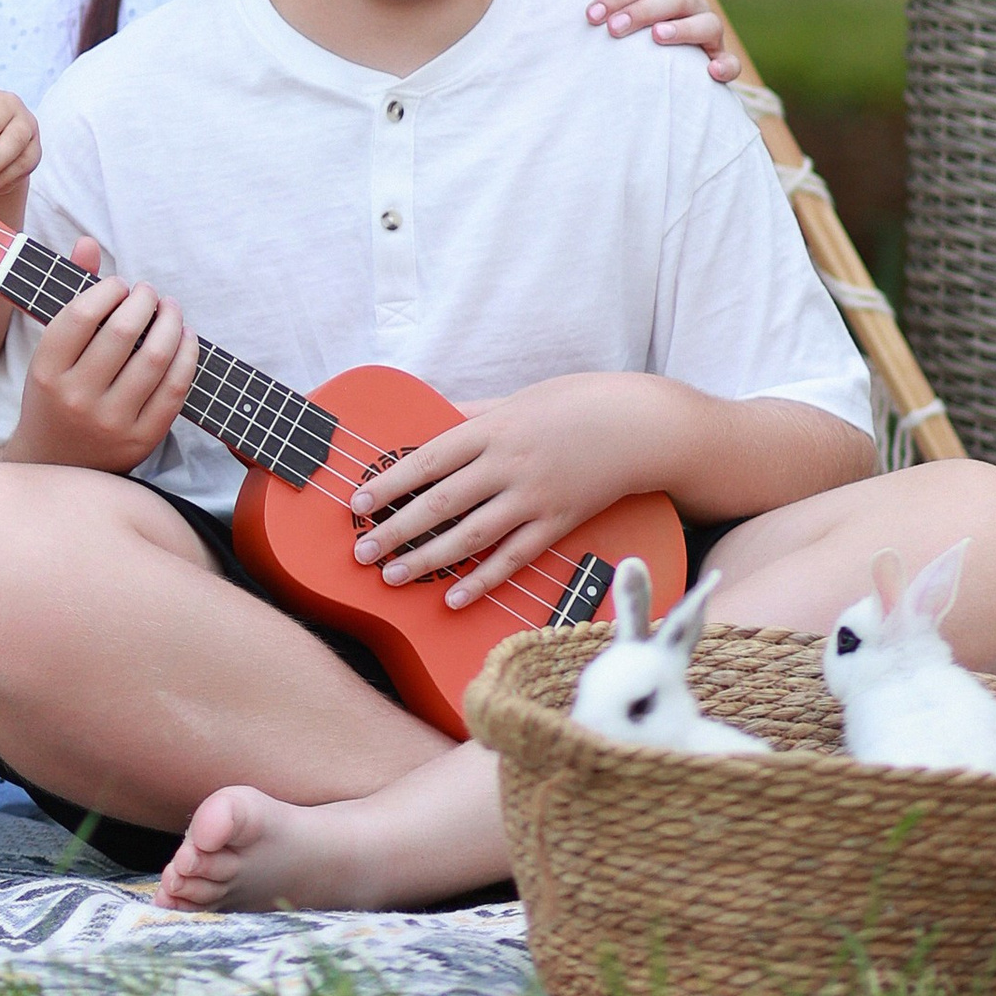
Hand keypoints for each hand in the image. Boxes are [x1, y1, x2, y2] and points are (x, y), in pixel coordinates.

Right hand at [4, 245, 200, 474]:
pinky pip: (174, 390)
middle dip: (144, 301)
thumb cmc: (55, 394)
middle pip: (123, 333)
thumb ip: (71, 293)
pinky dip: (187, 357)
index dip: (107, 290)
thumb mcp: (51, 349)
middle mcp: (75, 397)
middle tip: (149, 293)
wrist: (56, 464)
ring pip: (154, 359)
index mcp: (47, 370)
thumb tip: (89, 242)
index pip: (82, 315)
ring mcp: (110, 422)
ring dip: (171, 323)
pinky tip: (187, 338)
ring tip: (170, 309)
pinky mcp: (140, 440)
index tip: (120, 285)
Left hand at [347, 375, 665, 611]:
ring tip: (392, 576)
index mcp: (492, 429)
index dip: (389, 484)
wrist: (638, 424)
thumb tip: (434, 417)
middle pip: (440, 502)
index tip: (357, 503)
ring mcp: (533, 497)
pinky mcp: (557, 523)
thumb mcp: (519, 398)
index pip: (427, 460)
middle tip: (361, 551)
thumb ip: (475, 414)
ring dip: (427, 559)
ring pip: (470, 535)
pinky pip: (513, 557)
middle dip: (396, 529)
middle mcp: (508, 464)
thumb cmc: (577, 403)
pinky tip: (453, 597)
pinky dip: (482, 579)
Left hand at [586, 0, 738, 87]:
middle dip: (643, 11)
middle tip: (614, 28)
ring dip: (684, 30)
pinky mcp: (719, 58)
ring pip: (708, 23)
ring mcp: (710, 29)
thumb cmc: (632, 18)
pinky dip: (725, 65)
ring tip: (657, 36)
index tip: (592, 15)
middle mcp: (694, 1)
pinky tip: (710, 71)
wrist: (652, 53)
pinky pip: (730, 62)